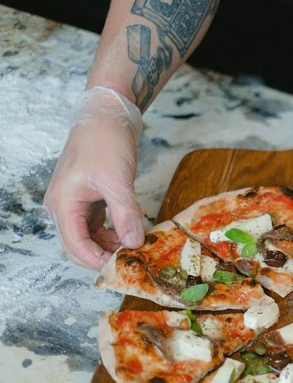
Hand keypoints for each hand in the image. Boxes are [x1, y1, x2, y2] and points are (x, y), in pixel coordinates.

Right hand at [44, 87, 144, 269]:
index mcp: (63, 204)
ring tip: (139, 246)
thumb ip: (125, 214)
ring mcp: (78, 203)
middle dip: (105, 256)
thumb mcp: (117, 180)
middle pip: (81, 246)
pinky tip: (135, 232)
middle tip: (134, 261)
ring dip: (113, 245)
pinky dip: (116, 231)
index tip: (124, 268)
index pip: (76, 246)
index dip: (98, 261)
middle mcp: (66, 207)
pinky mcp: (92, 198)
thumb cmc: (105, 141)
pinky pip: (101, 225)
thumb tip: (133, 243)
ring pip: (92, 237)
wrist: (107, 114)